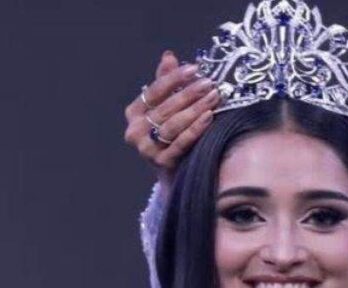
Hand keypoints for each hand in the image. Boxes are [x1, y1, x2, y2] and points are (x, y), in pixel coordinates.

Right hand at [123, 51, 219, 184]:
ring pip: (173, 124)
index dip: (174, 78)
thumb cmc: (171, 135)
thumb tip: (169, 56)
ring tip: (214, 97)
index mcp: (133, 113)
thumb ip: (167, 84)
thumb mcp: (166, 107)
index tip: (194, 68)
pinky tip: (209, 116)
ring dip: (195, 109)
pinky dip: (196, 128)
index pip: (154, 91)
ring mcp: (147, 149)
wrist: (174, 171)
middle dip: (190, 93)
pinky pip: (182, 142)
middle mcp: (135, 131)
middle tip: (210, 83)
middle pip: (166, 108)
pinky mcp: (162, 162)